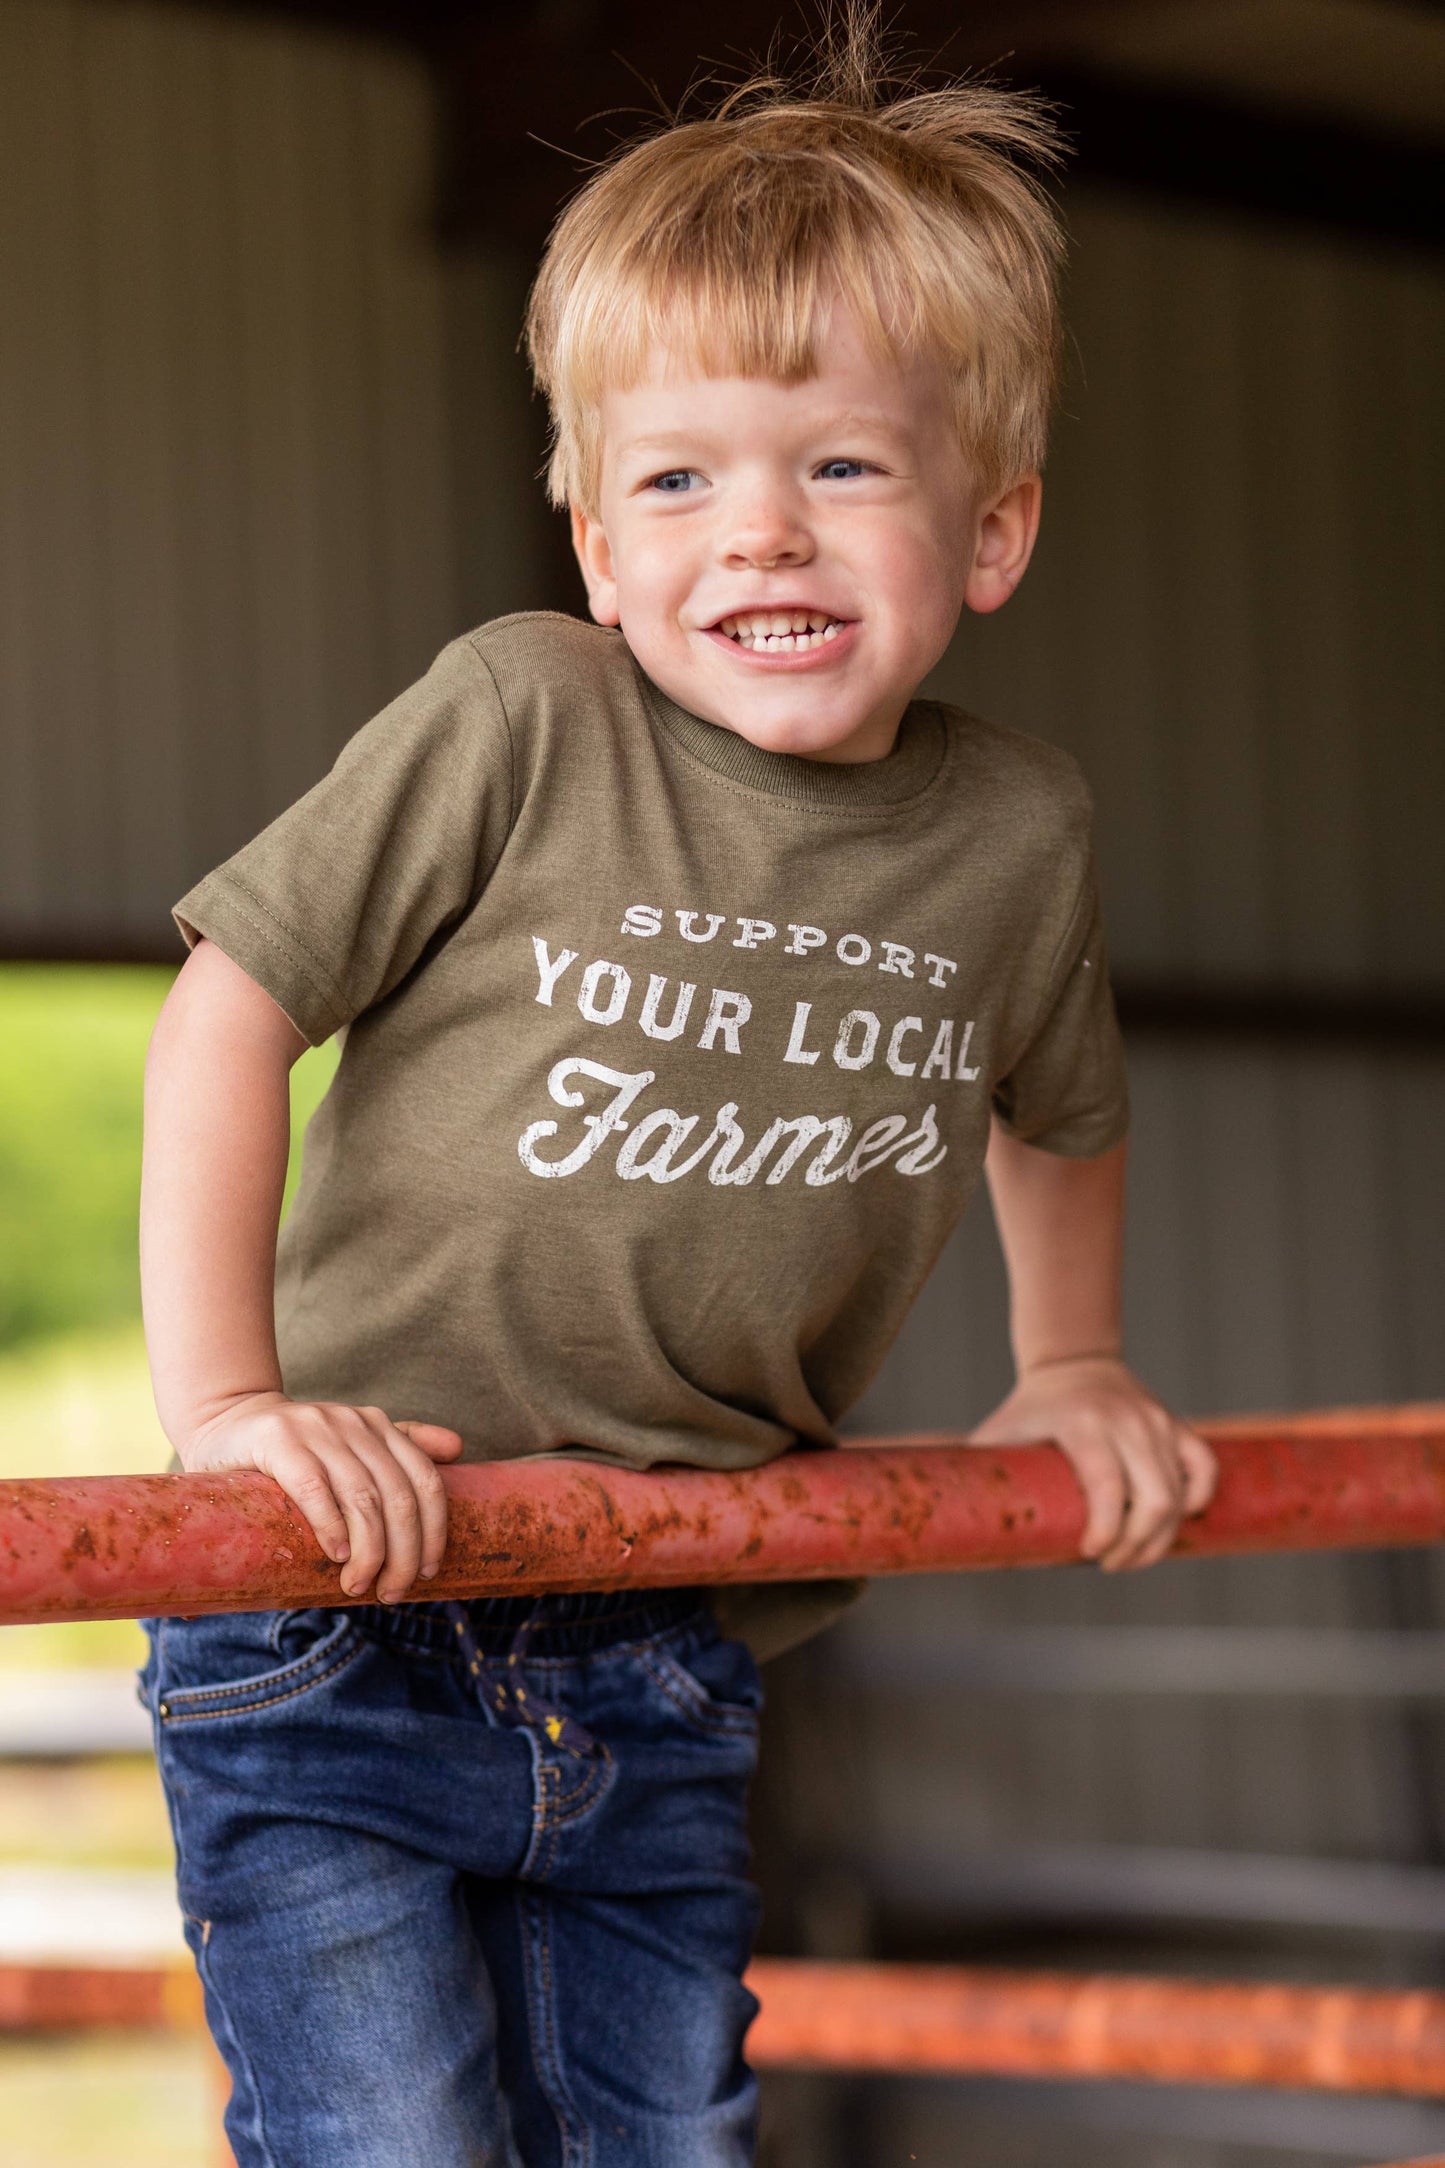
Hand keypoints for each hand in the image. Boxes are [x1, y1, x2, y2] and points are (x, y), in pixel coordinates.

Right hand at [179, 1392, 463, 1601]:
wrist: (227, 1420)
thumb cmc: (295, 1448)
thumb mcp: (351, 1444)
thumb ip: (402, 1445)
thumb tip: (457, 1448)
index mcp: (379, 1426)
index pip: (425, 1481)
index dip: (434, 1531)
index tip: (428, 1572)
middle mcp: (355, 1423)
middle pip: (398, 1496)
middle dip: (403, 1553)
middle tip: (391, 1593)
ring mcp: (317, 1428)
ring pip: (362, 1497)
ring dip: (367, 1551)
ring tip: (359, 1586)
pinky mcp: (278, 1439)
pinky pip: (313, 1486)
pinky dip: (330, 1524)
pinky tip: (335, 1554)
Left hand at [968, 1356, 1216, 1569]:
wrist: (1072, 1361)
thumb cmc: (1028, 1410)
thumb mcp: (1000, 1435)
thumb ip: (983, 1479)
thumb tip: (955, 1536)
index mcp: (1083, 1421)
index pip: (1107, 1485)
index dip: (1105, 1530)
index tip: (1089, 1554)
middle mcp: (1127, 1420)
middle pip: (1155, 1499)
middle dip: (1137, 1546)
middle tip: (1110, 1564)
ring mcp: (1157, 1421)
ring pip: (1180, 1494)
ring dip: (1160, 1537)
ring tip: (1131, 1555)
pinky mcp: (1177, 1425)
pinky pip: (1203, 1469)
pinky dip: (1196, 1501)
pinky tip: (1174, 1521)